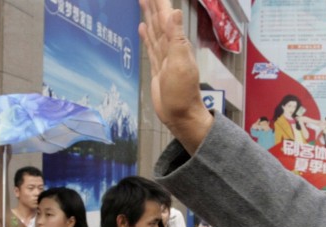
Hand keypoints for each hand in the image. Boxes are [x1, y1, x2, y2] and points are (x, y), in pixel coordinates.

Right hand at [138, 0, 212, 151]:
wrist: (181, 116)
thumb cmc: (182, 93)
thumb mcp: (180, 63)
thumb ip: (177, 37)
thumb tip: (175, 11)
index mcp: (176, 44)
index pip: (165, 16)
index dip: (159, 2)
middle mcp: (171, 48)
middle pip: (159, 21)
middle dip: (153, 5)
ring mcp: (164, 57)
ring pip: (154, 31)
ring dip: (149, 16)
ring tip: (143, 1)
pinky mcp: (157, 67)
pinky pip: (151, 46)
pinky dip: (147, 35)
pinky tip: (142, 27)